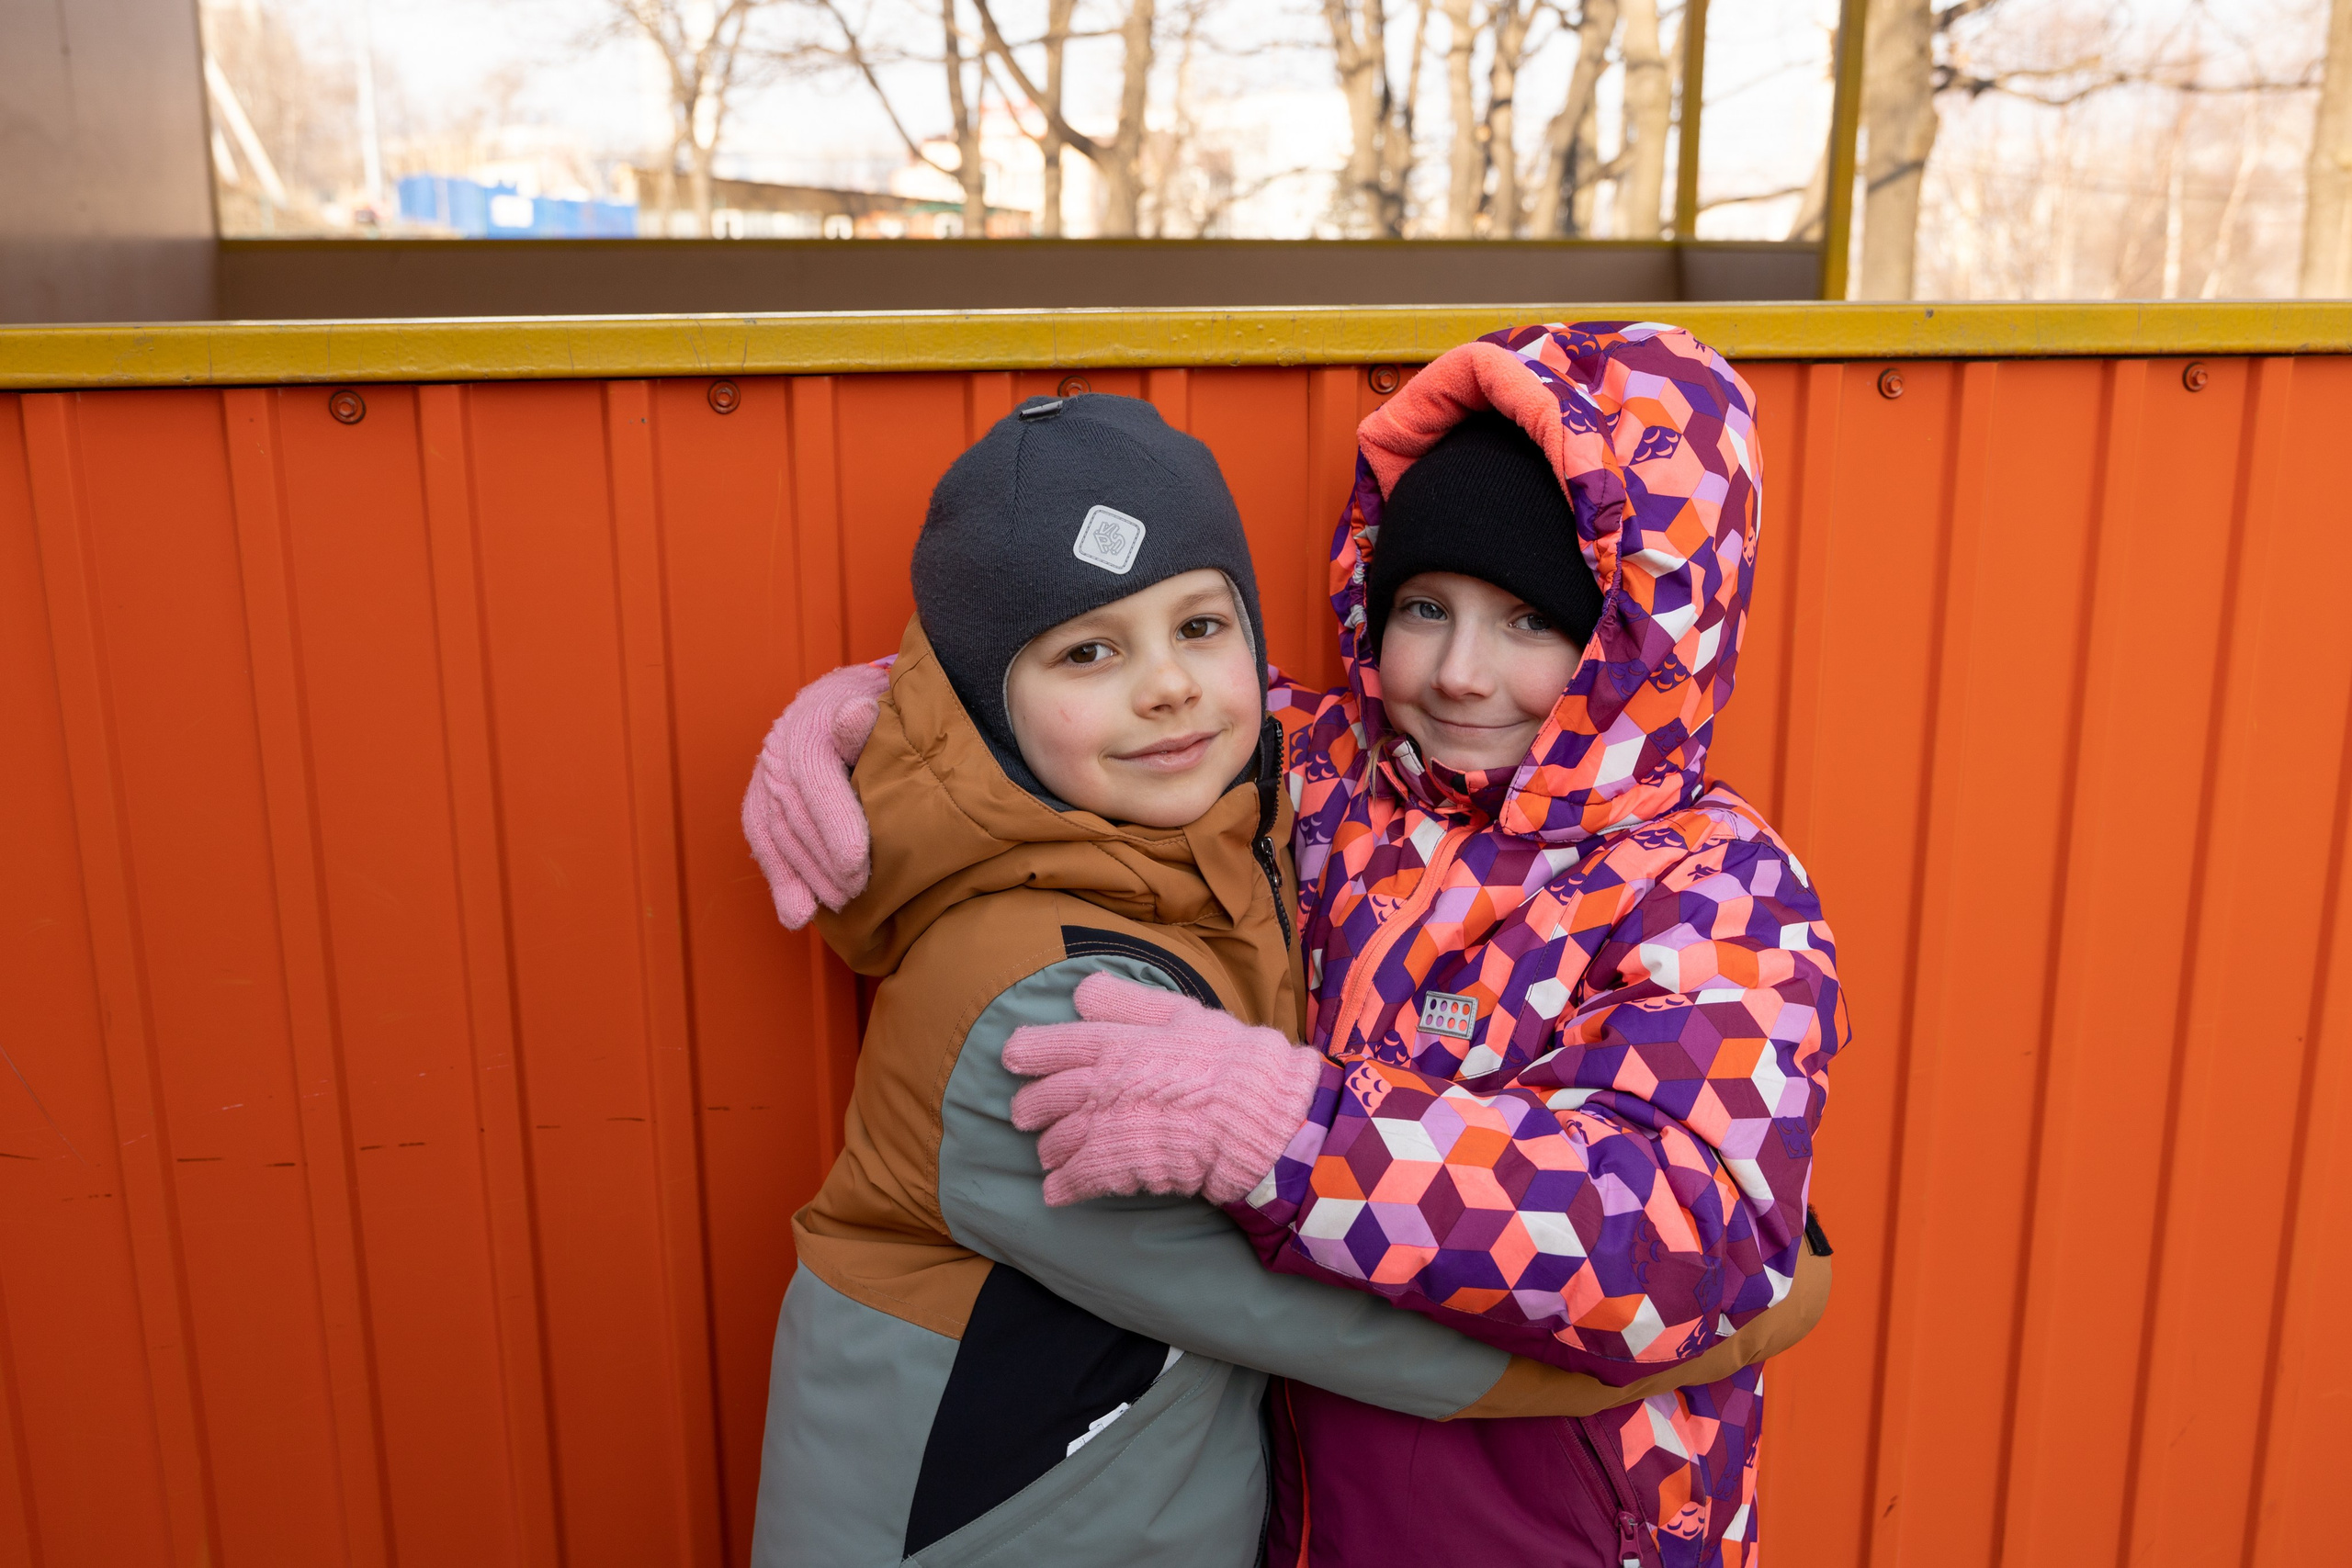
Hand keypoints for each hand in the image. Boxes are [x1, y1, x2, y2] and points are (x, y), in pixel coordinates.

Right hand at [741, 662, 889, 927]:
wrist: (845, 700)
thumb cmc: (878, 713)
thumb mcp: (881, 708)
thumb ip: (868, 724)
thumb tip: (857, 715)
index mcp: (810, 725)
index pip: (816, 779)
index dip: (834, 823)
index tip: (856, 862)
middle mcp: (779, 751)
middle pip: (795, 815)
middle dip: (824, 860)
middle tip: (857, 892)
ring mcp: (766, 778)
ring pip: (777, 835)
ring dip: (806, 877)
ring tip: (839, 905)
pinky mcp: (759, 803)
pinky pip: (765, 845)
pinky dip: (782, 882)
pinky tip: (797, 914)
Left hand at [1004, 973, 1324, 1206]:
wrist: (1254, 1114)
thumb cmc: (1226, 1058)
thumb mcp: (1180, 1013)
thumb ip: (1127, 1001)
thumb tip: (1082, 991)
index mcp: (1113, 1043)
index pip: (1054, 1044)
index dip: (1028, 1050)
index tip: (1012, 1056)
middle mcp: (1099, 1085)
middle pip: (1046, 1097)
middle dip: (1030, 1106)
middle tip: (1023, 1112)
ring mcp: (1105, 1128)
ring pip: (1056, 1140)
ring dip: (1048, 1147)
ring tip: (1048, 1152)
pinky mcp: (1118, 1167)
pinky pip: (1077, 1179)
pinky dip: (1062, 1187)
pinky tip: (1056, 1192)